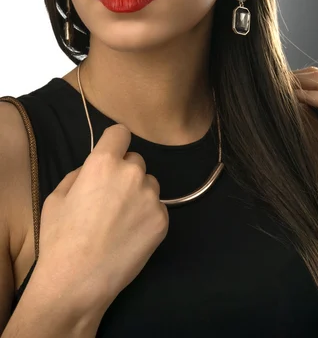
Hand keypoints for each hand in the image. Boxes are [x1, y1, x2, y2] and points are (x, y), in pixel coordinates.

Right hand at [36, 124, 169, 309]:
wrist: (77, 282)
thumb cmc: (61, 239)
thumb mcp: (57, 197)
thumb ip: (80, 174)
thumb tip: (93, 168)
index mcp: (104, 163)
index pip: (120, 133)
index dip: (115, 142)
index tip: (113, 153)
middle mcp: (132, 174)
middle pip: (136, 161)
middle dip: (126, 173)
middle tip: (111, 198)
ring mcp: (150, 197)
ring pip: (149, 184)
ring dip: (139, 194)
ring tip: (120, 220)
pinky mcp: (162, 220)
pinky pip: (157, 208)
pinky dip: (147, 216)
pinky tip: (130, 235)